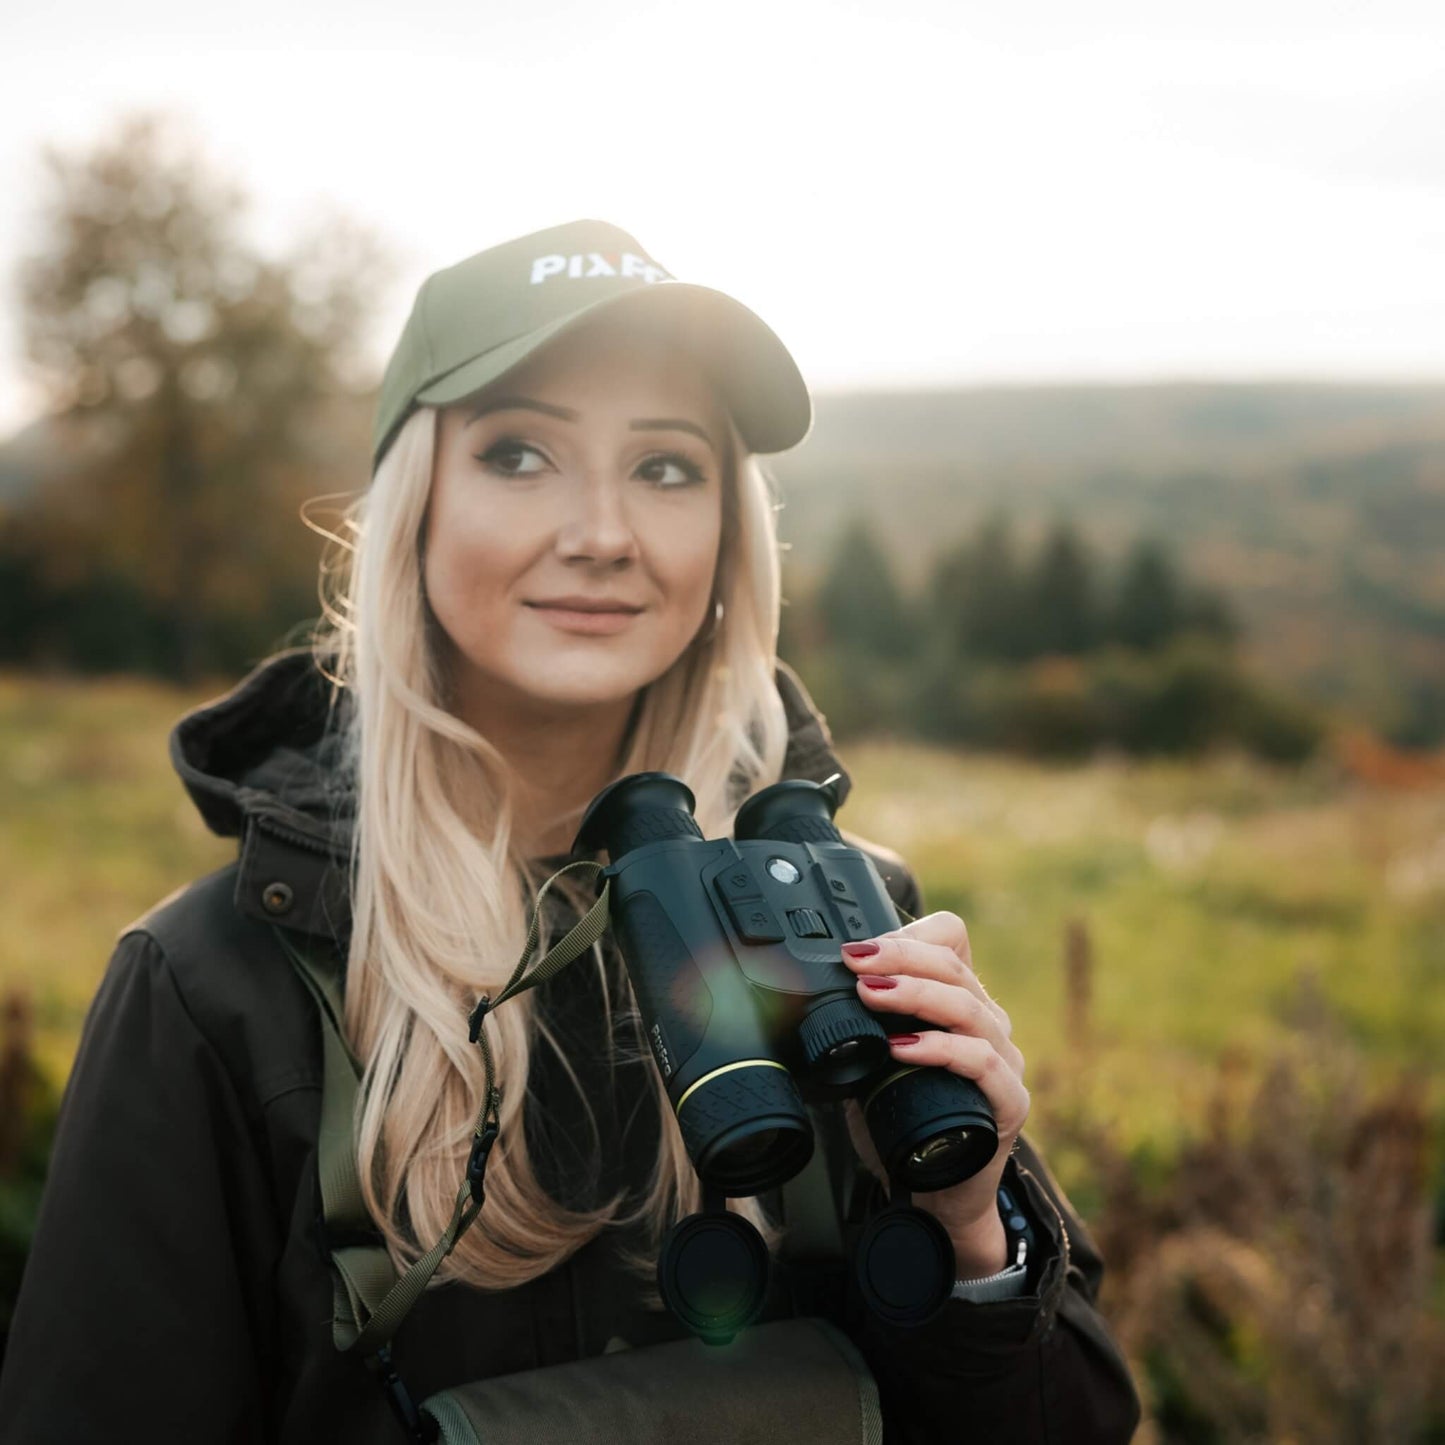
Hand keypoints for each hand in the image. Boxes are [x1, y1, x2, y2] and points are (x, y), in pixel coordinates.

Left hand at [840, 911, 1029, 1277]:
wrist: (938, 1194)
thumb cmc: (904, 1122)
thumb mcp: (872, 1061)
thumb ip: (856, 1026)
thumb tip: (801, 995)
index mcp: (960, 1001)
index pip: (952, 940)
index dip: (908, 934)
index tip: (858, 949)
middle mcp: (988, 1022)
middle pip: (953, 967)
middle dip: (899, 956)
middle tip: (854, 961)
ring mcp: (1005, 1060)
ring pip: (968, 1007)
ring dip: (915, 993)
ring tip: (871, 993)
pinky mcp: (1009, 1102)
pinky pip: (982, 1062)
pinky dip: (940, 1049)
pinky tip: (904, 1048)